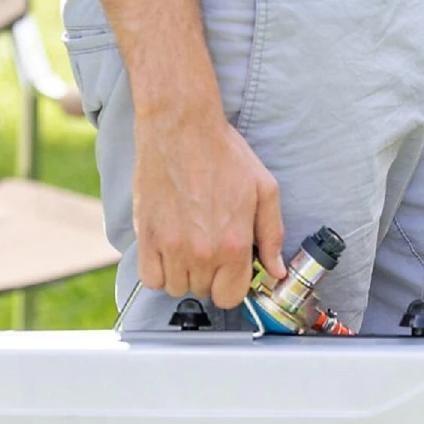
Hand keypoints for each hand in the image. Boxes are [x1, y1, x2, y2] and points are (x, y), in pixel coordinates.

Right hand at [132, 100, 285, 309]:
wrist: (181, 128)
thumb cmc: (223, 154)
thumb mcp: (263, 190)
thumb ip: (272, 235)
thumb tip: (276, 270)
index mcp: (235, 244)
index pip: (231, 296)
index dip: (232, 285)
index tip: (229, 270)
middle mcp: (203, 252)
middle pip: (204, 291)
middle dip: (209, 275)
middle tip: (208, 247)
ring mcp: (172, 247)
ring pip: (176, 287)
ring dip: (183, 274)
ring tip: (188, 246)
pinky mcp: (147, 237)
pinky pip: (150, 278)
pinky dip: (158, 271)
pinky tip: (167, 251)